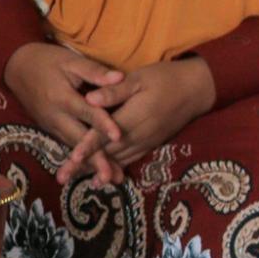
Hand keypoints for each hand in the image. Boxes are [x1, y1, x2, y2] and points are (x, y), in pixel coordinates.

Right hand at [2, 42, 125, 186]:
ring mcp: (51, 124)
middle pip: (78, 140)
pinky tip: (94, 169)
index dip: (103, 124)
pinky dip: (81, 158)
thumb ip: (95, 71)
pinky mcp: (49, 128)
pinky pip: (68, 144)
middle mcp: (55, 116)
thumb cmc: (48, 61)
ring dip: (89, 164)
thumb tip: (120, 78)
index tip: (119, 137)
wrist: (17, 67)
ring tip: (108, 179)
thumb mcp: (70, 61)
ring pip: (73, 147)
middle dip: (96, 159)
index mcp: (62, 97)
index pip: (87, 113)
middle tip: (112, 176)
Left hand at [68, 59, 213, 171]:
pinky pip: (129, 160)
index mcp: (133, 117)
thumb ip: (114, 91)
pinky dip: (113, 168)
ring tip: (73, 179)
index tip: (72, 159)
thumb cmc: (164, 79)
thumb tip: (89, 99)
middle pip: (107, 153)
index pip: (105, 135)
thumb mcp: (139, 78)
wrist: (195, 90)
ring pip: (117, 160)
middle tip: (62, 177)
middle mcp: (139, 135)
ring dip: (96, 170)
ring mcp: (145, 142)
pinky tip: (100, 176)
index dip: (88, 147)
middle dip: (84, 166)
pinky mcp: (150, 144)